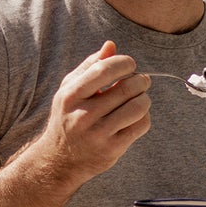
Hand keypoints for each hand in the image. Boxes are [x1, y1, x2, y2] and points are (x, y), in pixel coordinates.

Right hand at [34, 40, 150, 188]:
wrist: (60, 161)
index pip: (104, 69)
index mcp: (71, 96)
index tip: (130, 65)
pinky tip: (137, 115)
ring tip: (140, 97)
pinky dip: (144, 116)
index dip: (124, 63)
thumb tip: (111, 45)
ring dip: (144, 98)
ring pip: (138, 107)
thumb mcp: (69, 90)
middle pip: (126, 88)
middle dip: (140, 80)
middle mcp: (83, 115)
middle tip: (141, 81)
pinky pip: (141, 126)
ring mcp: (98, 134)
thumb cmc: (68, 117)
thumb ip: (89, 66)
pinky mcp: (112, 149)